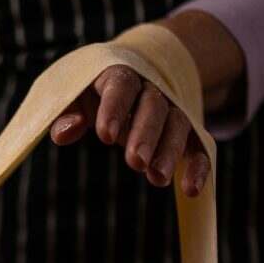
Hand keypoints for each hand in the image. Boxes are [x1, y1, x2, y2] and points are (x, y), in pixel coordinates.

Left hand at [49, 65, 211, 196]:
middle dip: (145, 134)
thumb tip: (64, 133)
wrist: (138, 72)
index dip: (114, 108)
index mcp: (120, 74)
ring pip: (178, 126)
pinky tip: (191, 190)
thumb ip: (66, 112)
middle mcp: (152, 89)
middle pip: (154, 106)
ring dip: (169, 152)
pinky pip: (198, 147)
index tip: (105, 136)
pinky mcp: (188, 132)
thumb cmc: (96, 90)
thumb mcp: (76, 94)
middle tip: (135, 162)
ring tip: (157, 178)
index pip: (120, 85)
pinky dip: (199, 167)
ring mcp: (173, 111)